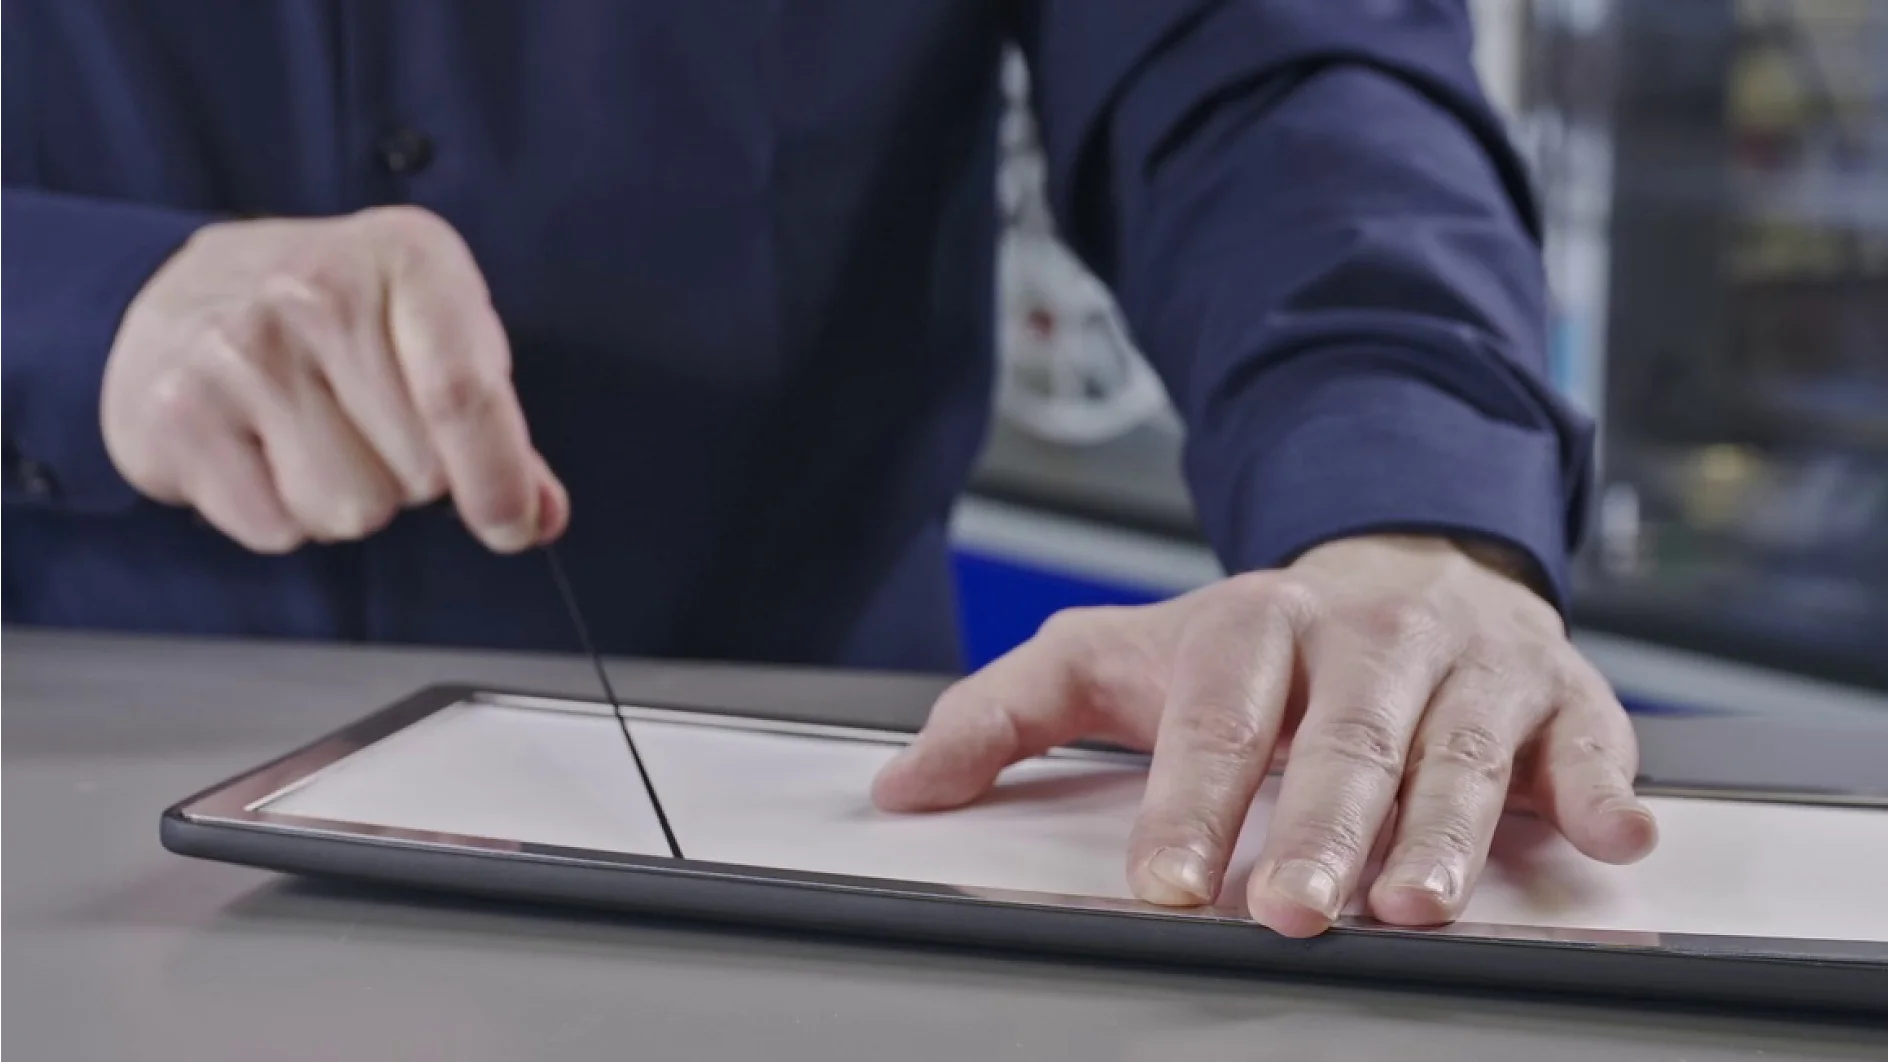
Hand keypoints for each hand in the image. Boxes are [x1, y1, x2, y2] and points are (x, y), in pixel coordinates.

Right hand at [102, 205, 566, 552]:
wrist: (187, 289)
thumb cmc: (344, 318)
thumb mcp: (438, 333)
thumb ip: (498, 429)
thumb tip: (539, 517)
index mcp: (409, 258)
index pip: (463, 394)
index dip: (496, 479)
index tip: (512, 526)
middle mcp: (314, 292)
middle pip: (417, 474)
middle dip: (412, 477)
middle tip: (368, 424)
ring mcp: (236, 351)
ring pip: (348, 513)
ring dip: (346, 500)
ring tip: (314, 435)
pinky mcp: (173, 415)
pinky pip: (277, 530)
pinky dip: (281, 514)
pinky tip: (261, 452)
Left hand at [872, 535, 1657, 936]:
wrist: (1402, 569)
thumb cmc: (1257, 645)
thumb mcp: (1120, 660)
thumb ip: (1006, 715)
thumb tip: (903, 785)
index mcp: (1251, 626)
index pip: (1215, 718)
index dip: (1189, 804)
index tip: (1164, 883)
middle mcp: (1364, 637)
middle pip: (1340, 738)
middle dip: (1317, 827)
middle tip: (1290, 905)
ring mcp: (1468, 661)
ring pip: (1458, 749)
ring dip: (1444, 829)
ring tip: (1417, 903)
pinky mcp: (1560, 692)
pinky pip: (1590, 741)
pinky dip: (1604, 789)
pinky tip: (1608, 836)